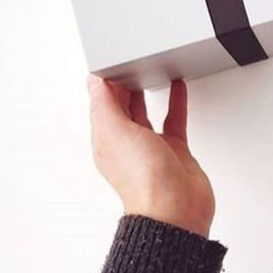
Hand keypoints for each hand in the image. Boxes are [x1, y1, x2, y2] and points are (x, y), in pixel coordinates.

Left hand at [88, 76, 214, 237]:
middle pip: (121, 108)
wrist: (177, 209)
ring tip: (147, 71)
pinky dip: (176, 101)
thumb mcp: (116, 134)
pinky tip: (178, 87)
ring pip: (145, 113)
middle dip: (121, 85)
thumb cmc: (146, 181)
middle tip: (125, 62)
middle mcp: (128, 144)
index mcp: (107, 142)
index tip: (106, 62)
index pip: (100, 106)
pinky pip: (174, 119)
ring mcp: (153, 148)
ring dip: (145, 92)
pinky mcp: (176, 150)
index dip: (102, 84)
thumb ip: (106, 105)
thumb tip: (95, 82)